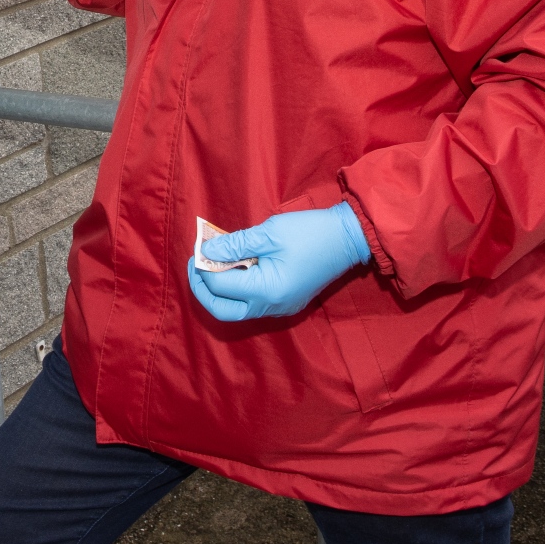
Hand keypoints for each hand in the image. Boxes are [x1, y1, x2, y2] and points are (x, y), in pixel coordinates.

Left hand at [188, 202, 370, 320]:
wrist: (348, 239)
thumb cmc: (310, 232)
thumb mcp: (268, 233)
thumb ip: (234, 245)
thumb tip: (206, 251)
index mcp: (266, 290)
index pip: (220, 286)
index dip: (203, 267)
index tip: (197, 247)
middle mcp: (272, 306)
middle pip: (223, 311)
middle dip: (203, 289)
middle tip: (196, 264)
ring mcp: (280, 308)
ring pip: (237, 310)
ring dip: (220, 290)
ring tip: (213, 263)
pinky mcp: (286, 302)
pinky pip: (252, 303)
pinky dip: (237, 289)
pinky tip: (235, 268)